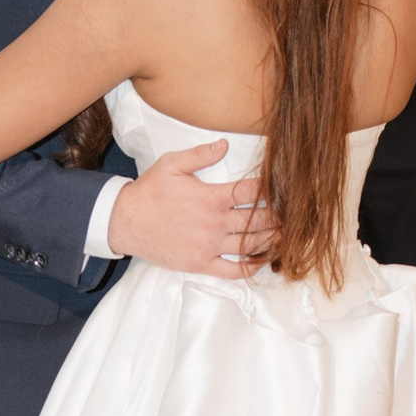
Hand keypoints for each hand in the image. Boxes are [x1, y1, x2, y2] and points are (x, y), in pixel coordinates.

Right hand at [108, 142, 271, 275]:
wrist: (125, 222)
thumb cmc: (148, 192)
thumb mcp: (171, 164)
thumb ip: (200, 154)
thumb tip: (225, 144)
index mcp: (210, 197)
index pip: (249, 191)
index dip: (268, 189)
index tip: (279, 187)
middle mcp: (213, 223)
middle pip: (257, 220)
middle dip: (277, 217)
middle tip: (289, 215)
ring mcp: (208, 246)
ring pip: (250, 245)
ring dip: (271, 240)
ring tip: (283, 235)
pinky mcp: (201, 264)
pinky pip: (233, 271)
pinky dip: (251, 268)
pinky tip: (262, 261)